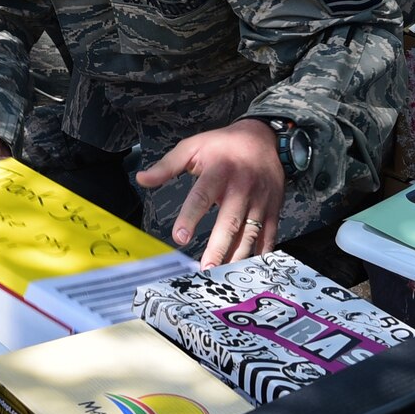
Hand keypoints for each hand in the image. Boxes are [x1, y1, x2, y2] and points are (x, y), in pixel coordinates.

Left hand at [136, 118, 284, 266]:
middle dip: (218, 247)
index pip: (202, 196)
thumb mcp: (193, 147)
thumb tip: (141, 179)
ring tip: (223, 274)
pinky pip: (269, 235)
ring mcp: (260, 200)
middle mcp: (242, 188)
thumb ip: (167, 166)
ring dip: (237, 256)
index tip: (180, 238)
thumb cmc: (223, 145)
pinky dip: (261, 253)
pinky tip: (251, 269)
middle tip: (206, 269)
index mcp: (219, 171)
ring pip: (250, 233)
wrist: (264, 139)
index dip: (191, 217)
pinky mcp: (273, 209)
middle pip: (230, 221)